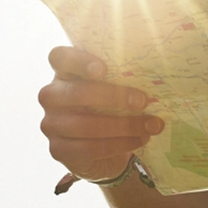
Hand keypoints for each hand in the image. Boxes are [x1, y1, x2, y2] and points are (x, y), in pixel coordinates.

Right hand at [39, 46, 163, 181]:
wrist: (105, 147)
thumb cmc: (114, 106)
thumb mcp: (117, 86)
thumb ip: (124, 76)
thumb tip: (157, 71)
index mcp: (65, 72)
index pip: (60, 57)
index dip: (79, 61)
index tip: (103, 69)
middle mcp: (52, 96)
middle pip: (77, 93)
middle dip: (114, 97)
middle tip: (144, 102)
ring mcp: (51, 124)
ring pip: (85, 125)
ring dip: (124, 125)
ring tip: (152, 125)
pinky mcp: (59, 150)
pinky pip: (88, 148)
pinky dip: (119, 144)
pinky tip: (140, 139)